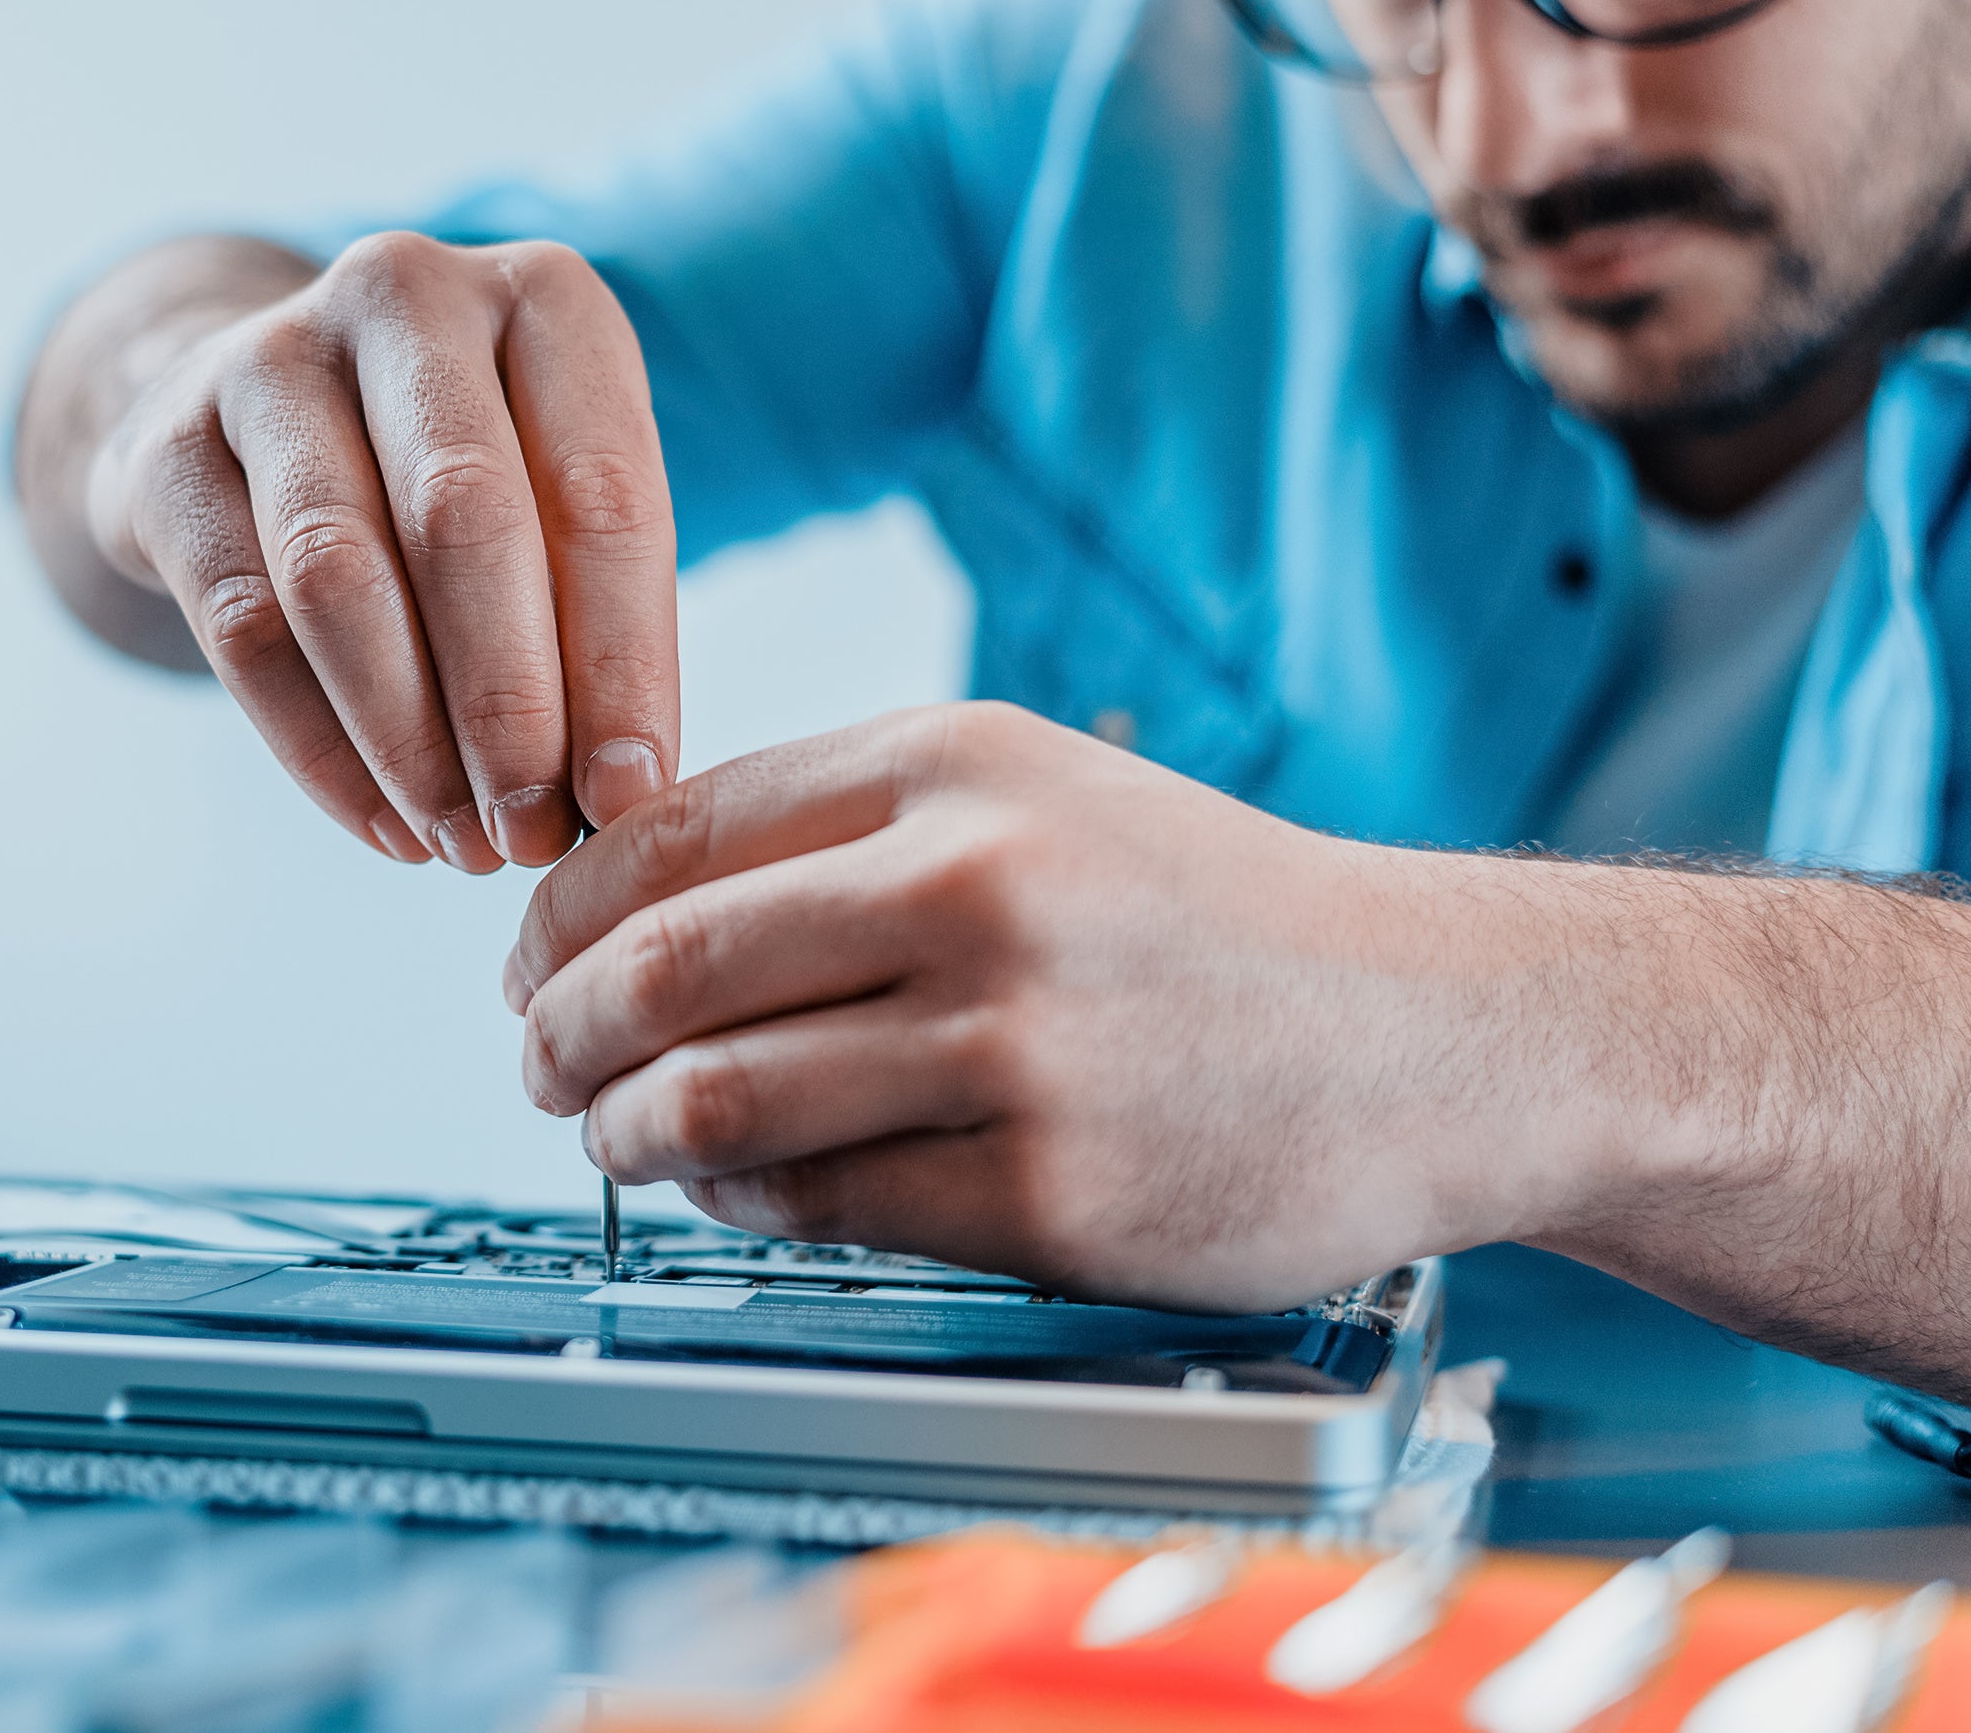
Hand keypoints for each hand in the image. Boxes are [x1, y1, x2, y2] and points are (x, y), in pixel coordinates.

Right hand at [86, 233, 679, 872]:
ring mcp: (269, 357)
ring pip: (338, 577)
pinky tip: (382, 824)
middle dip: (508, 705)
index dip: (622, 662)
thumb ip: (600, 620)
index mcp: (545, 296)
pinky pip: (243, 627)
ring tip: (459, 846)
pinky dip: (320, 750)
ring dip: (407, 740)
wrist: (267, 416)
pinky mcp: (167, 448)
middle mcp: (405, 293)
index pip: (601, 492)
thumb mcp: (562, 499)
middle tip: (534, 836)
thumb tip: (621, 794)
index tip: (631, 797)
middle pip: (463, 519)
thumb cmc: (467, 473)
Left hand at [506, 703, 1638, 1309]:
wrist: (1441, 1029)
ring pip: (720, 1099)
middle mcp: (978, 883)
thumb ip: (847, 828)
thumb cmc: (1211, 918)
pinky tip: (737, 1193)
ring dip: (628, 1132)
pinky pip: (823, 1207)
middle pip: (666, 966)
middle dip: (561, 1031)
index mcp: (955, 763)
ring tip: (611, 1137)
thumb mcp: (1039, 795)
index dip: (560, 916)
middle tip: (538, 1065)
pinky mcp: (1050, 1193)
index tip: (529, 965)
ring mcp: (1017, 1042)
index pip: (670, 833)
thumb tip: (633, 906)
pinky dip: (742, 1205)